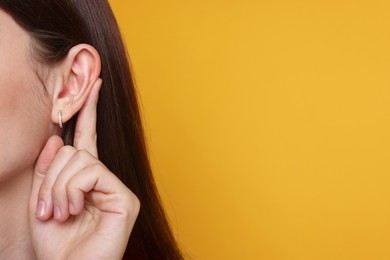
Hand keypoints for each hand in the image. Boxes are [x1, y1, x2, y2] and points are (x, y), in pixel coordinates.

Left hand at [29, 79, 139, 258]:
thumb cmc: (56, 245)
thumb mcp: (41, 201)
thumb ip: (48, 169)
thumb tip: (57, 140)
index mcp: (86, 180)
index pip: (87, 138)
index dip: (89, 111)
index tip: (94, 84)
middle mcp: (105, 180)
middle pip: (74, 151)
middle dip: (51, 178)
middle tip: (48, 209)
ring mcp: (117, 189)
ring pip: (81, 160)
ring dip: (59, 188)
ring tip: (60, 213)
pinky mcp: (126, 198)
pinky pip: (93, 173)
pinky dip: (73, 191)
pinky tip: (74, 210)